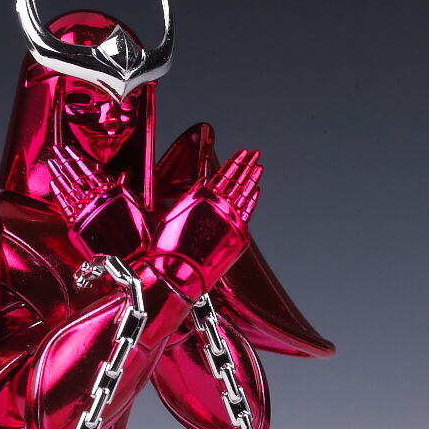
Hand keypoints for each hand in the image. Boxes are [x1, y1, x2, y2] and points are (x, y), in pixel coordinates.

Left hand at [47, 144, 149, 263]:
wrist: (132, 258)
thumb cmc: (138, 236)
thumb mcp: (135, 207)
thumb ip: (124, 189)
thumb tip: (124, 174)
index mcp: (110, 193)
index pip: (89, 171)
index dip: (77, 159)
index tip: (69, 149)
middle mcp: (97, 201)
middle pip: (76, 176)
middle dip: (64, 162)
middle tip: (54, 150)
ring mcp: (86, 213)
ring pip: (69, 188)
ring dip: (58, 174)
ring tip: (51, 162)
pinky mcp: (78, 227)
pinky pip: (66, 207)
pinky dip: (59, 195)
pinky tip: (52, 184)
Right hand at [147, 149, 263, 300]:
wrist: (179, 275)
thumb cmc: (169, 249)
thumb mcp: (175, 215)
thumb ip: (192, 197)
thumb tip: (203, 183)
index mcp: (205, 197)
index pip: (225, 174)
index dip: (234, 162)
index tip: (242, 153)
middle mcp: (222, 206)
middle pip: (239, 181)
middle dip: (247, 166)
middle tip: (256, 155)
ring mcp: (233, 220)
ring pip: (246, 194)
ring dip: (252, 180)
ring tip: (259, 169)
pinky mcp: (239, 236)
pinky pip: (247, 212)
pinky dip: (252, 200)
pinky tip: (256, 193)